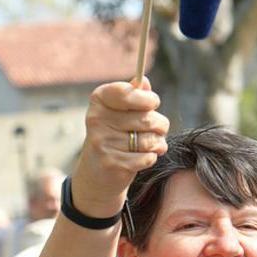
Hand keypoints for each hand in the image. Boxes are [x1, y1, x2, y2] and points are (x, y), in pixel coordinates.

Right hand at [71, 79, 169, 216]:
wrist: (97, 174)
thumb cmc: (115, 136)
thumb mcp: (121, 113)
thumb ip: (134, 96)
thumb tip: (144, 81)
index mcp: (99, 100)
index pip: (127, 92)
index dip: (147, 99)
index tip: (153, 103)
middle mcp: (97, 119)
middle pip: (147, 118)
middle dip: (160, 125)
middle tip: (158, 129)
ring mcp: (103, 142)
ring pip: (149, 139)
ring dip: (158, 143)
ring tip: (152, 145)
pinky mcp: (111, 163)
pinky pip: (147, 157)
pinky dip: (151, 158)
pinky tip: (144, 158)